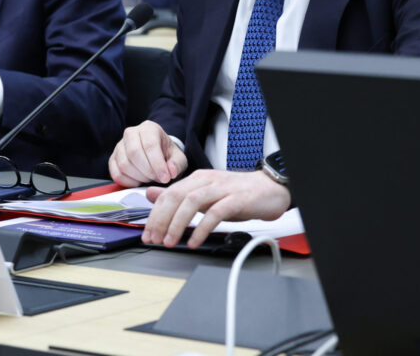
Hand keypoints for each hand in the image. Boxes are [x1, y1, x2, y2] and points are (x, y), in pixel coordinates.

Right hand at [108, 120, 187, 186]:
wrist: (157, 154)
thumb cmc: (167, 154)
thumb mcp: (178, 158)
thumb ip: (177, 164)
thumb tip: (171, 171)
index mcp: (149, 128)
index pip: (149, 145)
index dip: (157, 164)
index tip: (165, 178)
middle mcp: (131, 133)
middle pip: (134, 153)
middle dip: (147, 171)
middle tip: (157, 178)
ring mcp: (119, 146)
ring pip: (124, 164)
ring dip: (139, 177)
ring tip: (150, 178)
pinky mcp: (113, 158)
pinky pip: (116, 173)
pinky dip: (128, 182)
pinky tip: (139, 181)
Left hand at [142, 169, 290, 248]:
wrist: (271, 189)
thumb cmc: (238, 194)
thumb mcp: (205, 194)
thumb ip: (178, 195)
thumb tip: (151, 195)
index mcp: (197, 178)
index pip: (168, 193)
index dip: (154, 214)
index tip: (147, 233)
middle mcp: (207, 180)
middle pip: (176, 196)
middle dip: (161, 219)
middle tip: (154, 239)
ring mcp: (222, 188)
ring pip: (192, 202)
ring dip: (178, 223)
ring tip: (170, 241)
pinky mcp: (237, 199)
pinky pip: (215, 212)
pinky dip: (202, 228)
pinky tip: (195, 241)